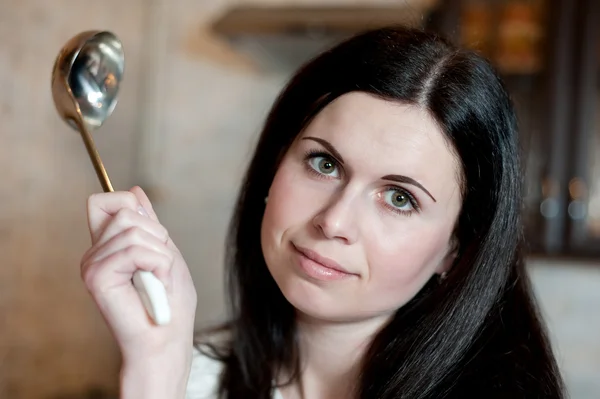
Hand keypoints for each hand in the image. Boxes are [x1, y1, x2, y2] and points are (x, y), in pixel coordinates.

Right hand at [80, 186, 196, 363]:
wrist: (166, 340)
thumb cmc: (170, 303)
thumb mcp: (165, 251)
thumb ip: (148, 223)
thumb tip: (135, 191)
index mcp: (109, 246)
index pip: (105, 201)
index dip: (132, 206)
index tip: (155, 234)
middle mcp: (95, 253)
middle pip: (126, 210)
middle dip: (157, 234)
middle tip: (161, 267)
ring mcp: (93, 264)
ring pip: (134, 229)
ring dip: (161, 254)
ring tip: (159, 279)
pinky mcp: (97, 277)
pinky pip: (136, 250)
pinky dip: (159, 265)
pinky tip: (156, 286)